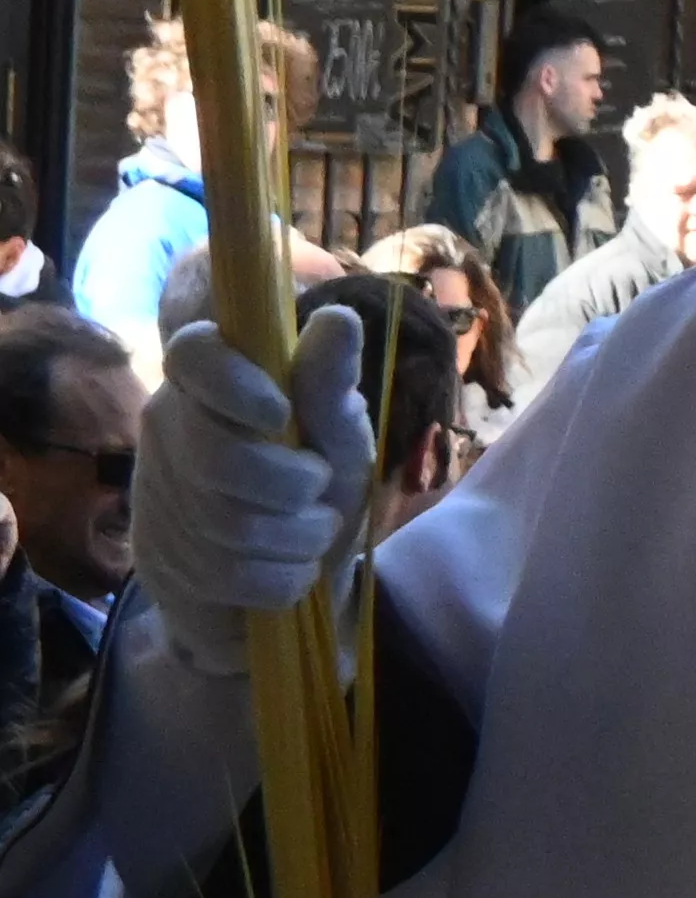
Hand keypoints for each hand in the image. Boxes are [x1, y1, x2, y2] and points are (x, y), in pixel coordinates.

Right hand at [132, 312, 373, 677]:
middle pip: (213, 454)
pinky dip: (281, 579)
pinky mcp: (155, 558)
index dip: (234, 383)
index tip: (279, 413)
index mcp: (209, 384)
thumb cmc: (315, 490)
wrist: (287, 579)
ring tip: (314, 531)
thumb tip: (337, 317)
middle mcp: (168, 429)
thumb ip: (331, 386)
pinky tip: (291, 571)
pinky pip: (225, 573)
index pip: (191, 353)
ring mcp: (155, 495)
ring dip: (297, 537)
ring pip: (225, 522)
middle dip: (290, 483)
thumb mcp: (339, 438)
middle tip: (318, 488)